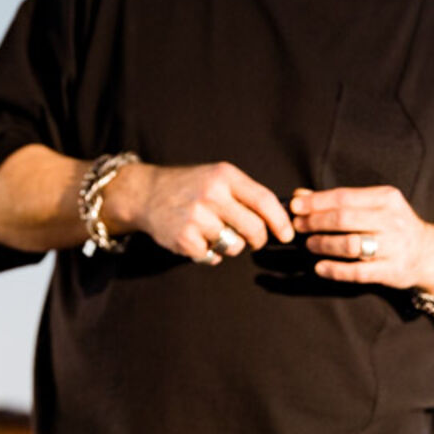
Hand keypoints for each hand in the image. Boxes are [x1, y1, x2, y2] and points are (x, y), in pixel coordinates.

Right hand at [102, 161, 294, 262]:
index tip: (287, 235)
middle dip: (258, 240)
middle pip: (255, 229)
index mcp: (225, 176)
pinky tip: (196, 239)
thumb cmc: (190, 187)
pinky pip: (213, 257)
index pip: (264, 201)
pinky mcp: (184, 238)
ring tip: (214, 233)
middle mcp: (211, 194)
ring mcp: (196, 217)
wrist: (146, 193)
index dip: (281, 222)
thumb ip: (246, 194)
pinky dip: (208, 253)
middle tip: (253, 240)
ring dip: (230, 246)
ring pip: (234, 246)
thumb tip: (283, 219)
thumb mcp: (217, 178)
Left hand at [290, 186, 433, 290]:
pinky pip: (358, 272)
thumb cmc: (391, 225)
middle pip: (344, 219)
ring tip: (310, 244)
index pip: (344, 197)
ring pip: (350, 244)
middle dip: (315, 222)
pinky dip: (335, 270)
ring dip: (323, 244)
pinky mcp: (392, 271)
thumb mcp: (372, 206)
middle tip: (298, 226)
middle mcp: (393, 221)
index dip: (315, 202)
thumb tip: (299, 196)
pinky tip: (320, 267)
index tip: (295, 207)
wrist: (429, 254)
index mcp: (387, 198)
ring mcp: (395, 247)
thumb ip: (338, 200)